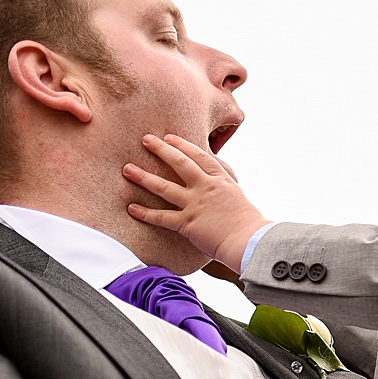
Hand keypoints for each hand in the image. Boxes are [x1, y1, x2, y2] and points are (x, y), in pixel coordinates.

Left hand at [123, 133, 267, 268]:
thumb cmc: (250, 225)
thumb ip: (225, 192)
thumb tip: (220, 191)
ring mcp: (195, 205)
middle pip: (179, 164)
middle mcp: (206, 188)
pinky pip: (162, 217)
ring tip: (128, 169)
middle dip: (161, 150)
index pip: (200, 157)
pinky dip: (145, 213)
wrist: (250, 241)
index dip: (183, 145)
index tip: (170, 137)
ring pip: (164, 187)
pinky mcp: (187, 223)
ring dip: (144, 177)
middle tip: (146, 140)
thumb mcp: (239, 199)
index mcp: (221, 181)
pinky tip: (132, 208)